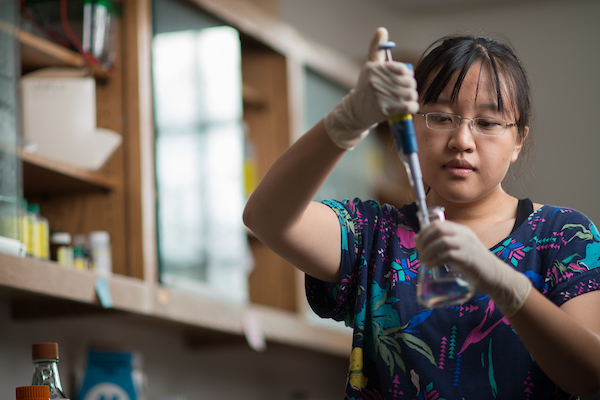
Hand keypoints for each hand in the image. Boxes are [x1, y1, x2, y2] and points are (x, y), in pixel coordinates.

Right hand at [324, 27, 418, 148]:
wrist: (356, 111)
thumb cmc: (366, 87)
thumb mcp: (370, 67)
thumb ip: (377, 49)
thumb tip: (381, 30)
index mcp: (374, 68)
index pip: (403, 69)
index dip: (408, 75)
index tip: (403, 80)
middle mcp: (375, 80)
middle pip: (409, 82)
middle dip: (410, 87)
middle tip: (405, 91)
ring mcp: (379, 96)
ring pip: (411, 94)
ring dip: (412, 98)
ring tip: (405, 100)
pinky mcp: (384, 110)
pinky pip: (409, 106)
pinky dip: (412, 107)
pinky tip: (407, 107)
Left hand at [414, 220, 531, 316]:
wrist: (495, 276)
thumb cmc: (473, 264)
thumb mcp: (458, 249)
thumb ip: (441, 244)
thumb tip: (417, 240)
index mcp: (461, 230)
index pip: (438, 223)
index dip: (424, 231)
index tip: (418, 242)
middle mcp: (464, 235)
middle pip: (439, 229)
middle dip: (425, 239)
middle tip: (420, 251)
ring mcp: (467, 246)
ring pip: (442, 241)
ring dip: (428, 251)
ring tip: (424, 261)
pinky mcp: (468, 258)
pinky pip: (448, 255)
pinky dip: (436, 260)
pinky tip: (431, 265)